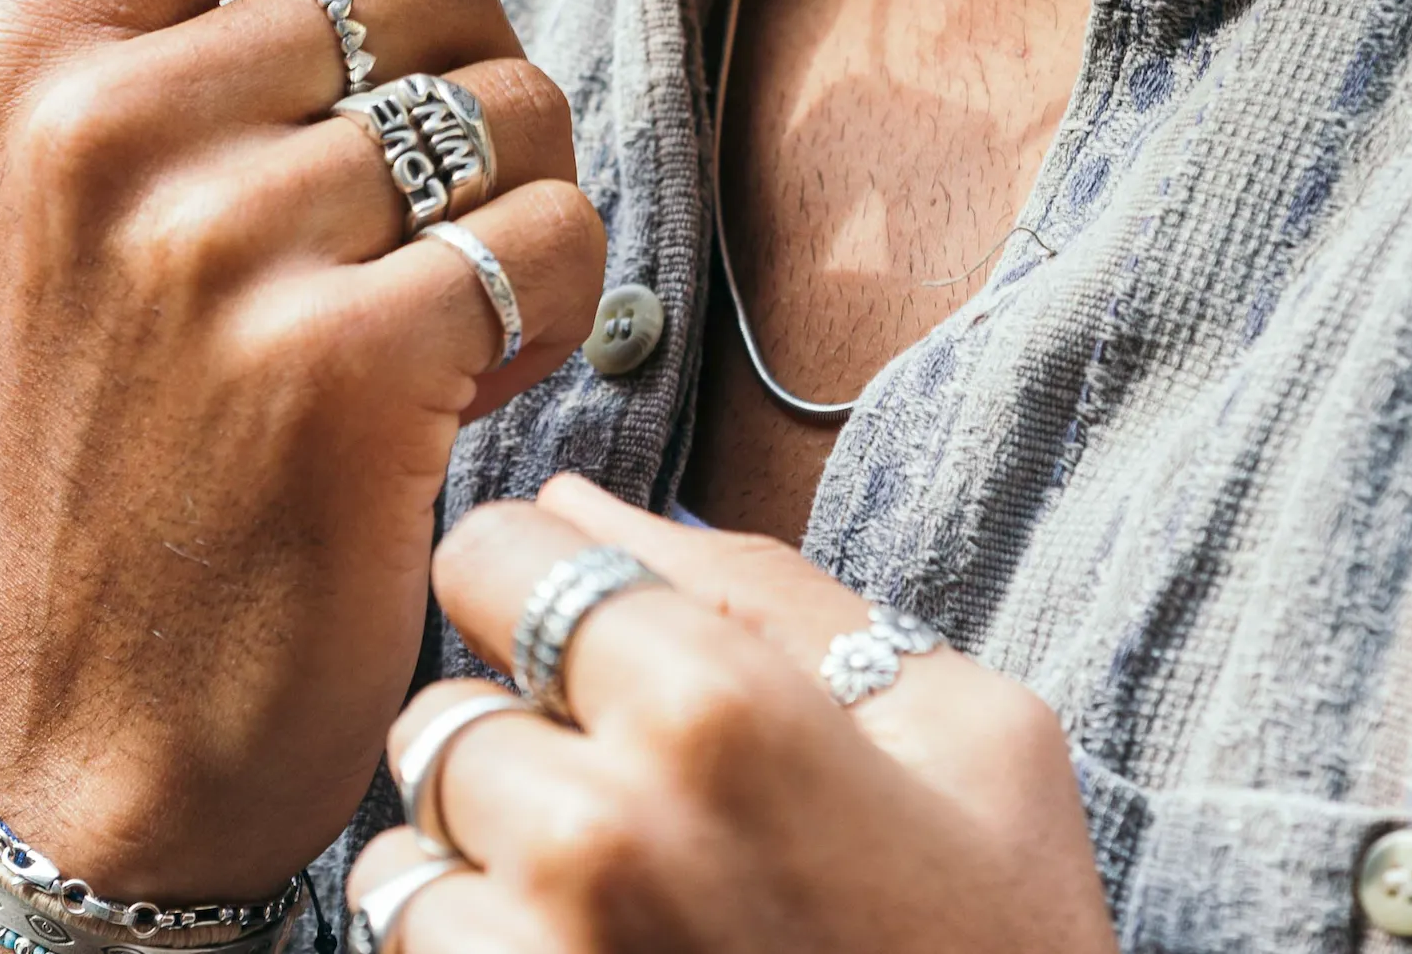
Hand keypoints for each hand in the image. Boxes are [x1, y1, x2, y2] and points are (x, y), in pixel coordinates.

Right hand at [0, 0, 603, 902]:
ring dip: (515, 205)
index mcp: (41, 43)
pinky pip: (558, 235)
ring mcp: (214, 242)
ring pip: (517, 106)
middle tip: (407, 219)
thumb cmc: (138, 417)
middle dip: (475, 86)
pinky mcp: (334, 366)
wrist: (93, 714)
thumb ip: (267, 9)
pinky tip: (458, 384)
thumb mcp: (127, 184)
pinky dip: (553, 304)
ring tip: (417, 312)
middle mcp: (106, 122)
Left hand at [349, 475, 1114, 953]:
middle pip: (444, 711)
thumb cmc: (1002, 949)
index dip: (532, 583)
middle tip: (638, 802)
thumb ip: (760, 588)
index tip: (583, 633)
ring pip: (409, 853)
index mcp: (712, 707)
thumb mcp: (964, 730)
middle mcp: (597, 832)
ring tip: (619, 907)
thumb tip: (577, 503)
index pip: (491, 555)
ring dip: (485, 866)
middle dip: (520, 739)